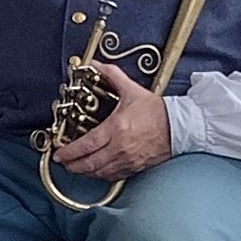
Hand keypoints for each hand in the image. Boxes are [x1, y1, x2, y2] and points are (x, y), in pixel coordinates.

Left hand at [52, 62, 173, 179]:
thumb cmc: (157, 110)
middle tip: (63, 162)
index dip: (69, 151)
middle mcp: (120, 148)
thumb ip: (112, 75)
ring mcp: (129, 160)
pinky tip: (96, 171)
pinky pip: (114, 176)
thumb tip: (95, 64)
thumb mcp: (132, 90)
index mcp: (116, 129)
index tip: (58, 153)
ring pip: (101, 172)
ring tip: (75, 168)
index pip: (86, 145)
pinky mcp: (137, 167)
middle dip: (72, 165)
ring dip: (85, 172)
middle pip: (90, 163)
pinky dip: (102, 175)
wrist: (181, 127)